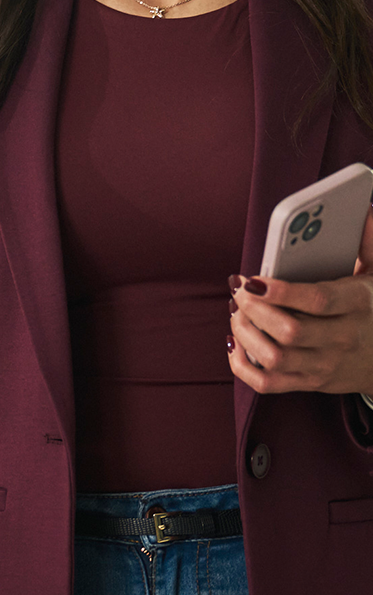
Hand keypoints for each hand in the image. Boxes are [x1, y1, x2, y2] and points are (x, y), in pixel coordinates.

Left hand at [227, 207, 372, 394]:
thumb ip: (367, 242)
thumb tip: (361, 210)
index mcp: (359, 305)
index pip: (317, 301)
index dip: (281, 292)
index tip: (251, 279)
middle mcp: (343, 339)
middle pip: (290, 331)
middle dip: (254, 310)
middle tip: (239, 291)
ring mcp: (326, 366)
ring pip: (275, 358)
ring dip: (245, 334)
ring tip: (237, 312)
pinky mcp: (311, 383)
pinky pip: (269, 385)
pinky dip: (243, 366)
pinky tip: (235, 343)